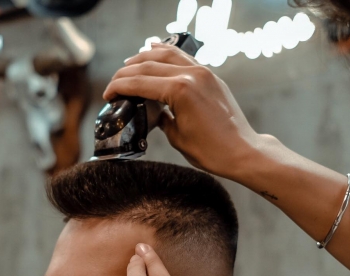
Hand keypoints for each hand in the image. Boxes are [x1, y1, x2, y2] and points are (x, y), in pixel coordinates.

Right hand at [103, 44, 264, 177]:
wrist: (242, 151)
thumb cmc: (212, 150)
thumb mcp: (176, 136)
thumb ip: (160, 117)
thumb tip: (151, 110)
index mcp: (180, 90)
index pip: (140, 82)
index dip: (119, 87)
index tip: (107, 94)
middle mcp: (191, 75)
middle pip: (148, 66)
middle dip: (126, 73)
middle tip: (114, 84)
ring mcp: (202, 72)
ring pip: (165, 55)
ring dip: (144, 58)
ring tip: (128, 65)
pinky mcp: (210, 76)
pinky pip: (183, 57)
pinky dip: (166, 53)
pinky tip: (154, 50)